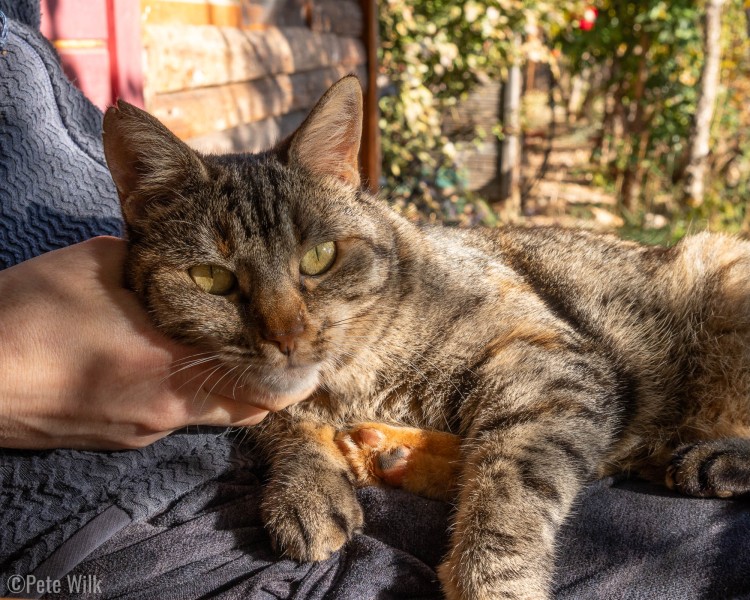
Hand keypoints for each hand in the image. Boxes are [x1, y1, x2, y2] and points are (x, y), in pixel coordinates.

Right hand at [0, 236, 269, 449]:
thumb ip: (156, 263)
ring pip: (216, 415)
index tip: (310, 349)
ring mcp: (144, 430)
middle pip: (249, 408)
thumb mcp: (99, 265)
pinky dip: (193, 394)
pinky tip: (173, 365)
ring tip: (236, 352)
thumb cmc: (26, 313)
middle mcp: (166, 407)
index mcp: (169, 361)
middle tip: (285, 350)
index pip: (260, 381)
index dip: (293, 370)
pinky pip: (178, 417)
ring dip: (233, 388)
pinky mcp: (120, 439)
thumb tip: (189, 260)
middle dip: (273, 381)